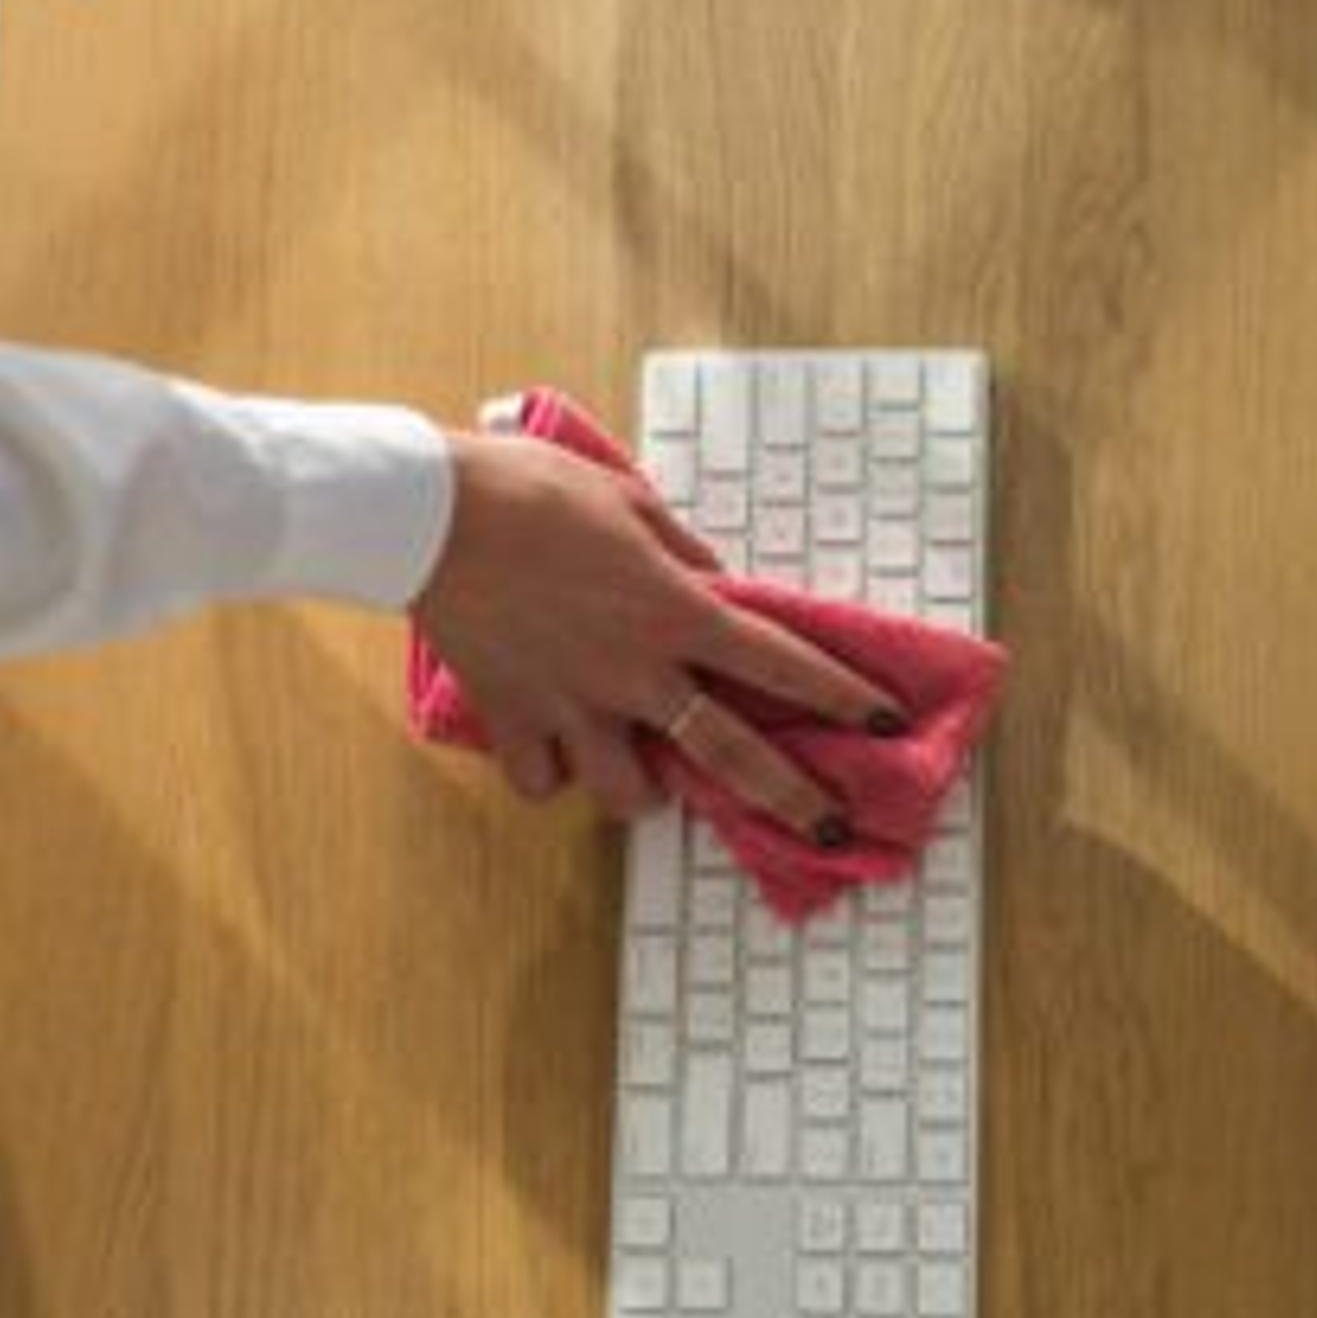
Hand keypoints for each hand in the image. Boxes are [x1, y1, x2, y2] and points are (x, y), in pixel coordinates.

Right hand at [414, 435, 904, 839]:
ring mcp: (573, 704)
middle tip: (830, 828)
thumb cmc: (531, 489)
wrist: (429, 515)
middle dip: (792, 798)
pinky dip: (553, 773)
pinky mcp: (513, 718)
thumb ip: (680, 553)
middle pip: (731, 754)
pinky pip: (544, 780)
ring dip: (645, 789)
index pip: (780, 662)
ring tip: (643, 772)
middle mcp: (633, 671)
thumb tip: (711, 582)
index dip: (842, 695)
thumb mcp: (627, 501)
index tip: (886, 721)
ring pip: (629, 792)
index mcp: (673, 611)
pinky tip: (554, 749)